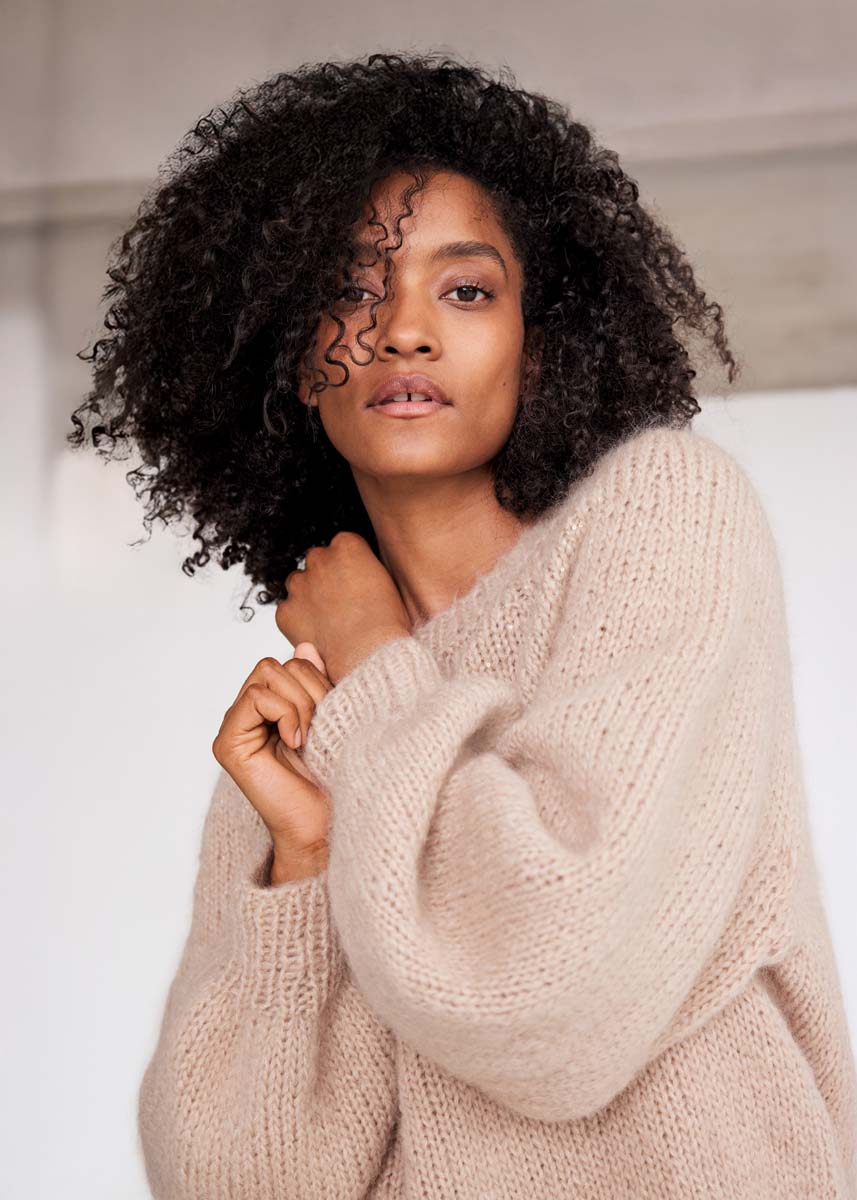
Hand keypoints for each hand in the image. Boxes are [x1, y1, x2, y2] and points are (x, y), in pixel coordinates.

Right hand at [211, 642, 332, 868]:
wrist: (326, 822)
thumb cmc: (332, 777)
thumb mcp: (330, 716)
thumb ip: (315, 681)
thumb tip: (304, 645)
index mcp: (271, 706)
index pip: (289, 662)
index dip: (316, 680)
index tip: (330, 715)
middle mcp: (248, 714)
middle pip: (276, 664)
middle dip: (309, 690)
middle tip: (319, 727)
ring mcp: (235, 728)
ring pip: (266, 675)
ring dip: (299, 703)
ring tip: (308, 736)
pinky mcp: (228, 743)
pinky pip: (255, 699)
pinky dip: (284, 714)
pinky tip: (295, 743)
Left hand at [275, 532, 411, 683]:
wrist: (368, 654)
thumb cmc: (386, 623)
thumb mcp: (387, 581)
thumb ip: (365, 568)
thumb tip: (357, 573)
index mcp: (346, 545)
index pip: (341, 546)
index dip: (349, 567)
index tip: (355, 582)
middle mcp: (318, 559)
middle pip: (316, 561)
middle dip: (325, 578)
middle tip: (341, 603)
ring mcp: (298, 585)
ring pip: (298, 584)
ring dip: (308, 596)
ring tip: (329, 619)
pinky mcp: (285, 611)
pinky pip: (288, 611)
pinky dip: (298, 621)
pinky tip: (319, 634)